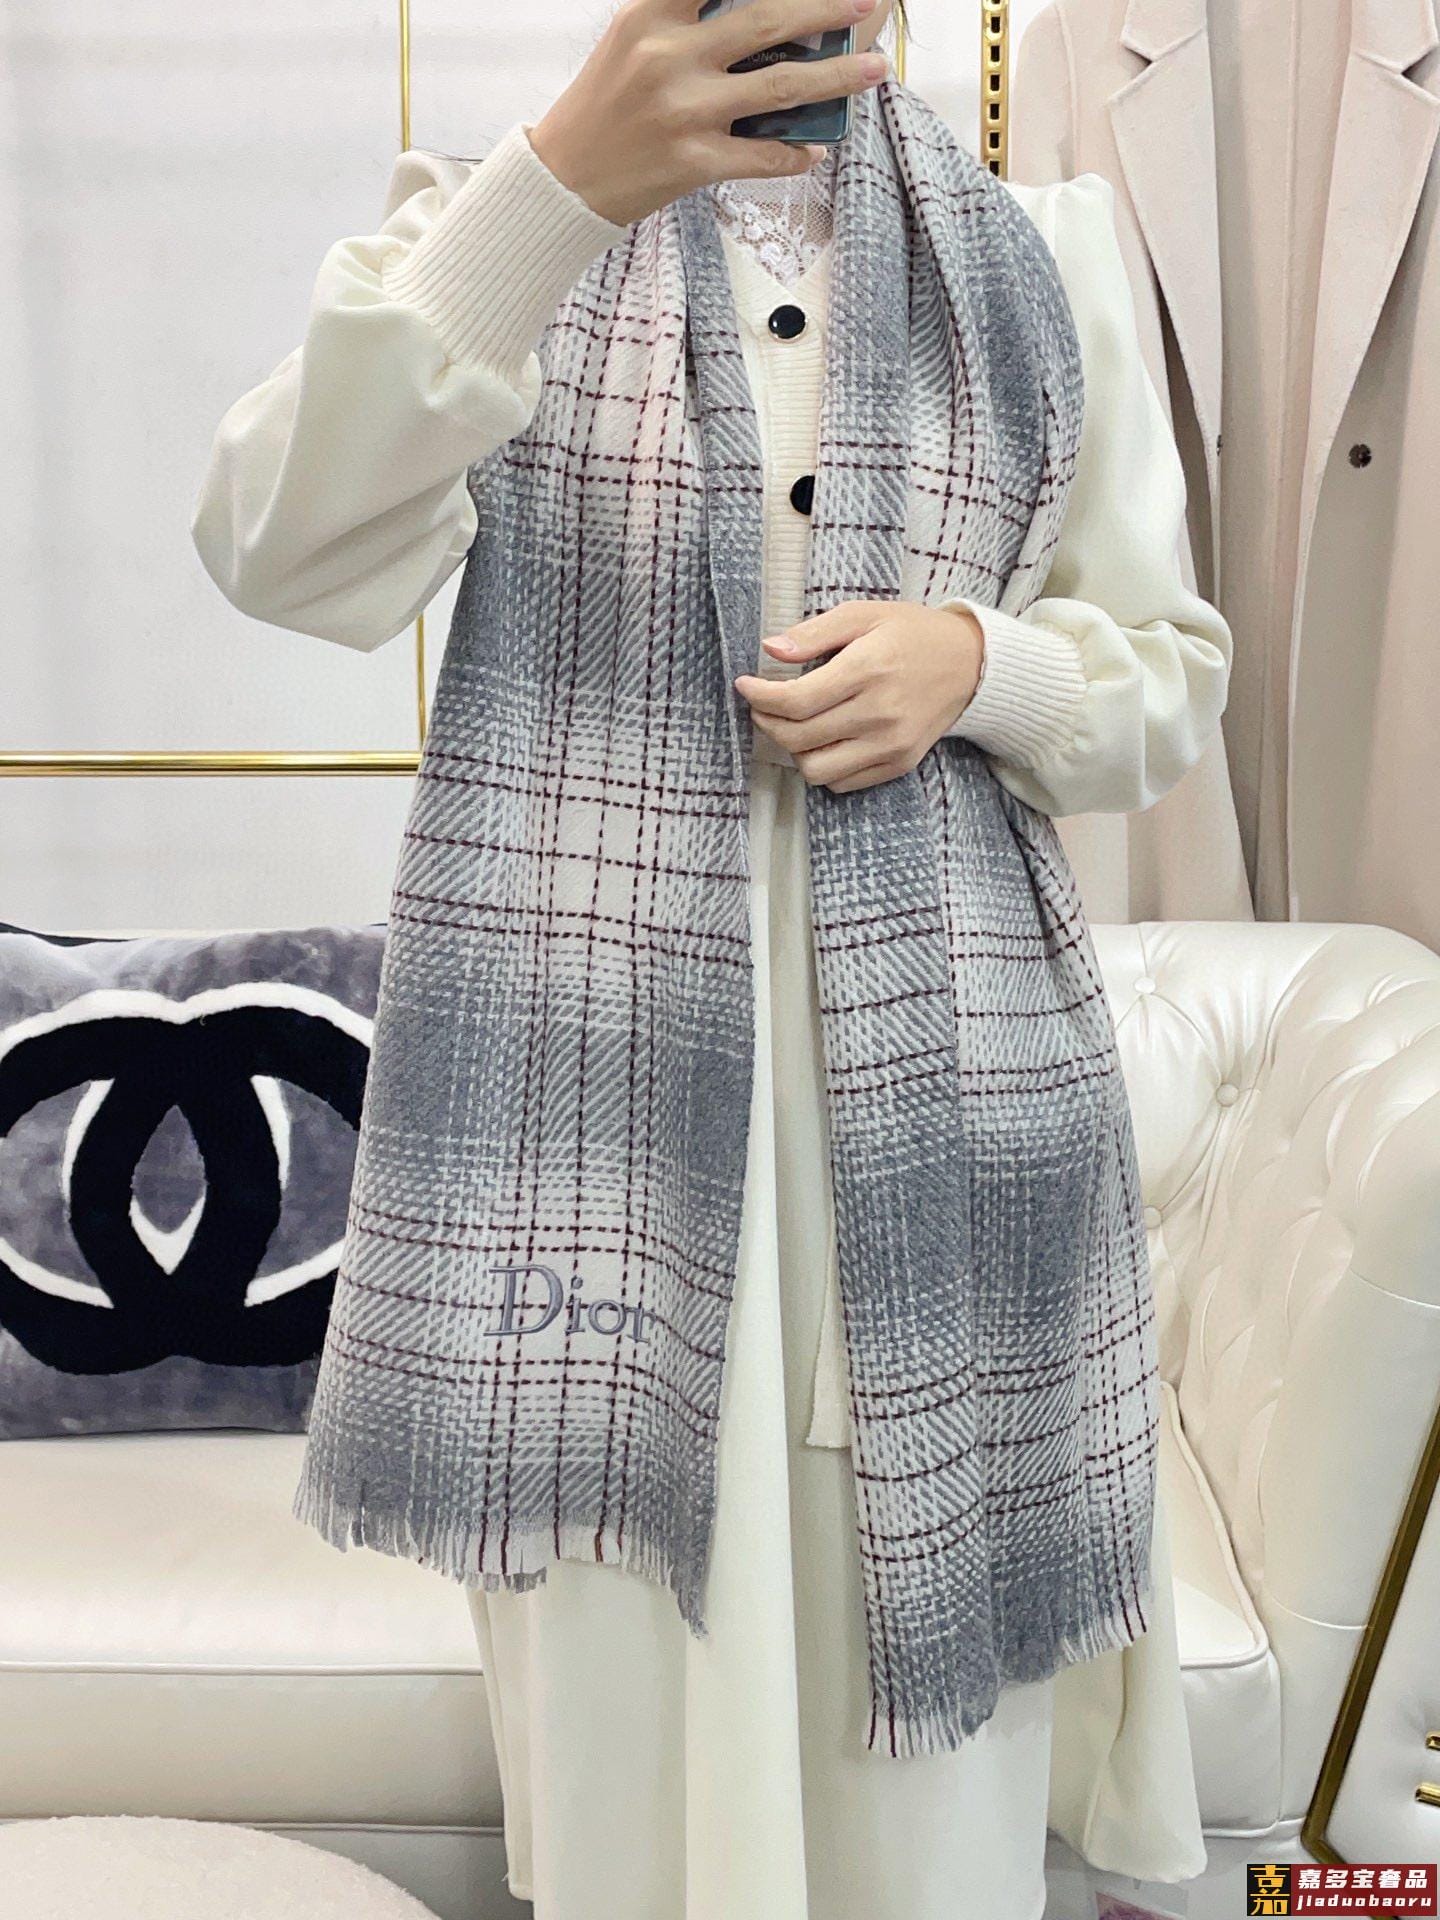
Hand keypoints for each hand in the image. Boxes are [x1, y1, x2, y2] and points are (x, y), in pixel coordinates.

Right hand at [529, 0, 889, 226]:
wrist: (565, 178)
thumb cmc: (605, 104)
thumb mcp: (633, 39)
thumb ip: (687, 17)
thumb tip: (762, 13)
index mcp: (652, 16)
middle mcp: (670, 58)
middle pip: (767, 21)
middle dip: (825, 7)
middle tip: (864, 0)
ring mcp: (685, 113)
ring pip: (780, 88)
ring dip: (837, 78)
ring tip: (875, 70)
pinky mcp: (694, 163)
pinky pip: (762, 156)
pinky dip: (795, 153)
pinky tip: (817, 147)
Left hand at [735, 600, 985, 791]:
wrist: (971, 664)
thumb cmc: (912, 633)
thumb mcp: (864, 615)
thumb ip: (814, 632)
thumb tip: (770, 648)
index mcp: (868, 670)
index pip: (796, 701)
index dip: (760, 697)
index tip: (745, 685)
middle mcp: (879, 713)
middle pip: (799, 738)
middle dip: (767, 723)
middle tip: (762, 705)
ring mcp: (890, 744)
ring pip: (816, 770)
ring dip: (794, 751)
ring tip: (794, 726)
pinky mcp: (899, 764)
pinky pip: (842, 783)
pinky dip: (823, 766)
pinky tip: (823, 741)